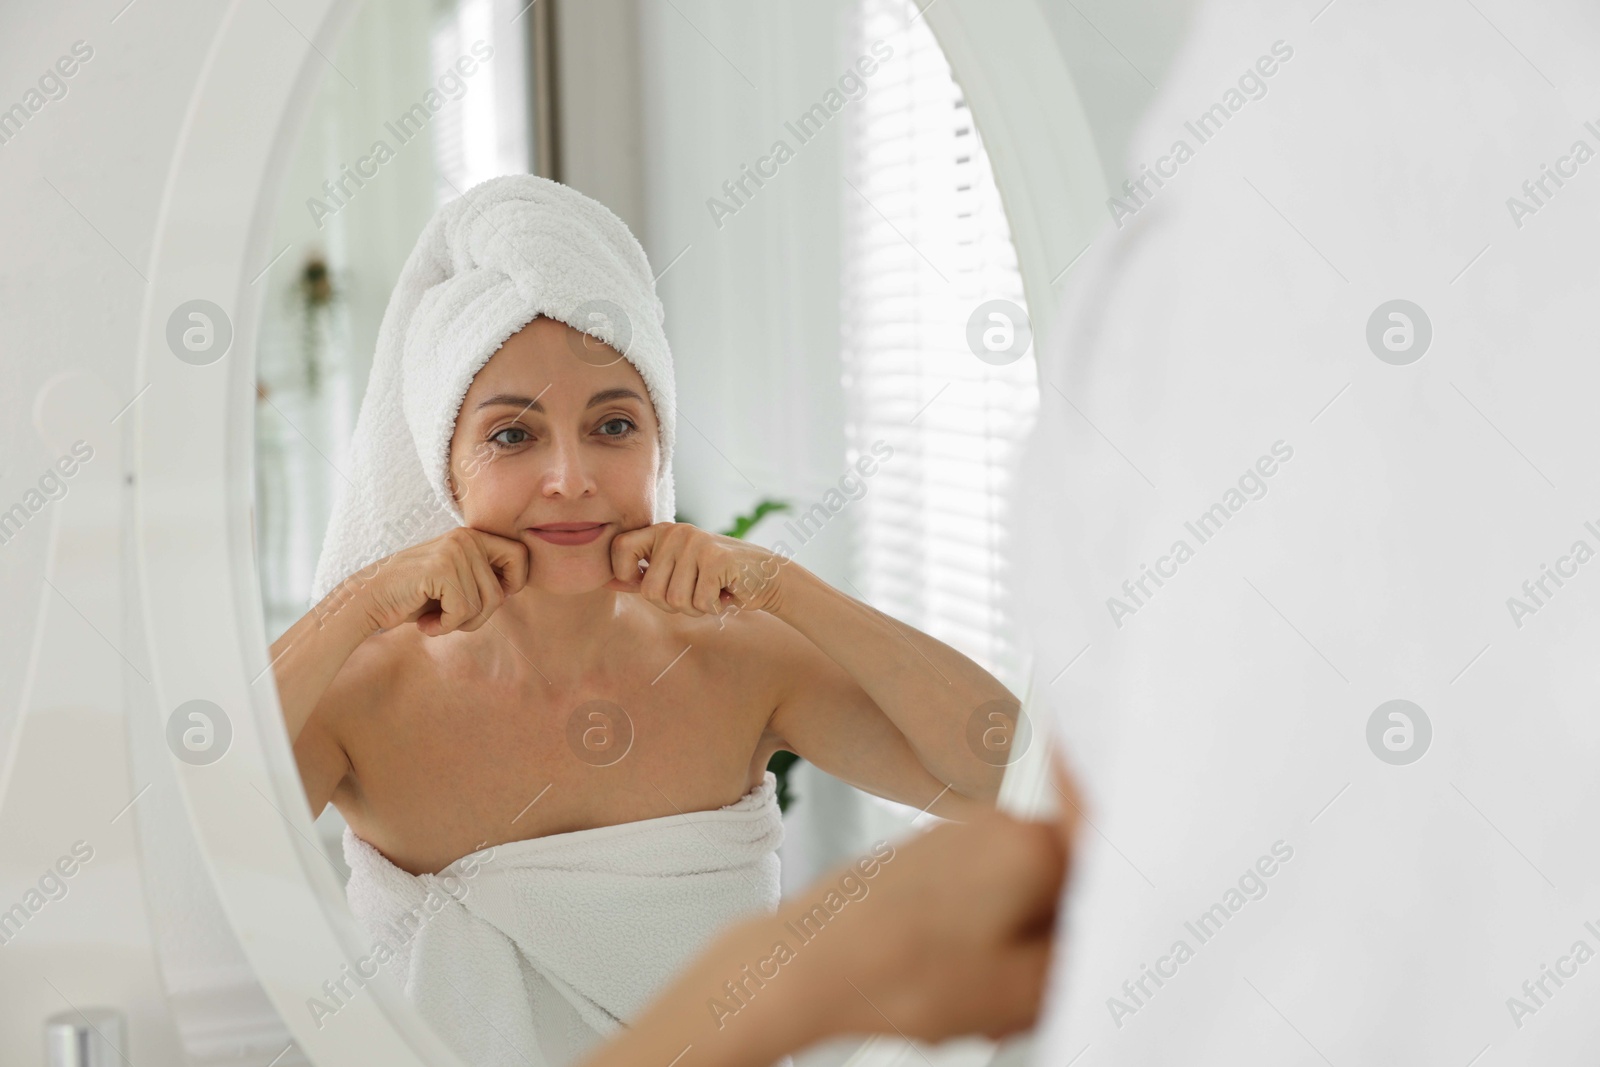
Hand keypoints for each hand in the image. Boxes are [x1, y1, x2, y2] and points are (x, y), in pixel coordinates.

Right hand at [349, 526, 530, 636]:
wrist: (368, 601)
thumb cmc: (413, 597)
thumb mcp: (456, 583)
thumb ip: (483, 579)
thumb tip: (516, 589)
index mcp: (472, 537)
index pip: (520, 556)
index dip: (513, 584)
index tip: (485, 600)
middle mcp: (466, 538)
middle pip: (501, 592)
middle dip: (480, 616)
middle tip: (453, 619)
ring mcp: (454, 551)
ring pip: (483, 606)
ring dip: (459, 623)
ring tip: (434, 618)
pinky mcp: (441, 569)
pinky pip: (463, 611)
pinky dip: (445, 626)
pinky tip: (425, 623)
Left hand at [604, 522, 785, 615]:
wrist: (764, 576)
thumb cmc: (715, 579)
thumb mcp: (675, 574)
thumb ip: (642, 577)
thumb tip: (606, 584)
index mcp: (661, 532)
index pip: (620, 548)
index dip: (625, 574)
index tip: (646, 584)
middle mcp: (677, 532)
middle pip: (649, 590)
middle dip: (672, 604)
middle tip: (695, 593)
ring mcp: (697, 543)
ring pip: (675, 600)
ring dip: (695, 608)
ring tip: (711, 592)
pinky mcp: (717, 558)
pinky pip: (699, 601)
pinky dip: (713, 607)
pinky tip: (725, 593)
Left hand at [770, 800, 1077, 1046]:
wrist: (806, 964)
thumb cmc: (898, 972)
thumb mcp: (1022, 989)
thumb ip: (1082, 957)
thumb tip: (1110, 943)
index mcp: (1032, 844)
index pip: (1105, 880)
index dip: (1098, 933)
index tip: (1085, 965)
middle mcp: (996, 824)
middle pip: (1060, 889)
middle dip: (1051, 945)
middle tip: (1029, 996)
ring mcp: (955, 837)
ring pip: (1017, 897)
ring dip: (1013, 948)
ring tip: (983, 997)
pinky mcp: (924, 857)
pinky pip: (977, 897)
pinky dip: (977, 938)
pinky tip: (952, 978)